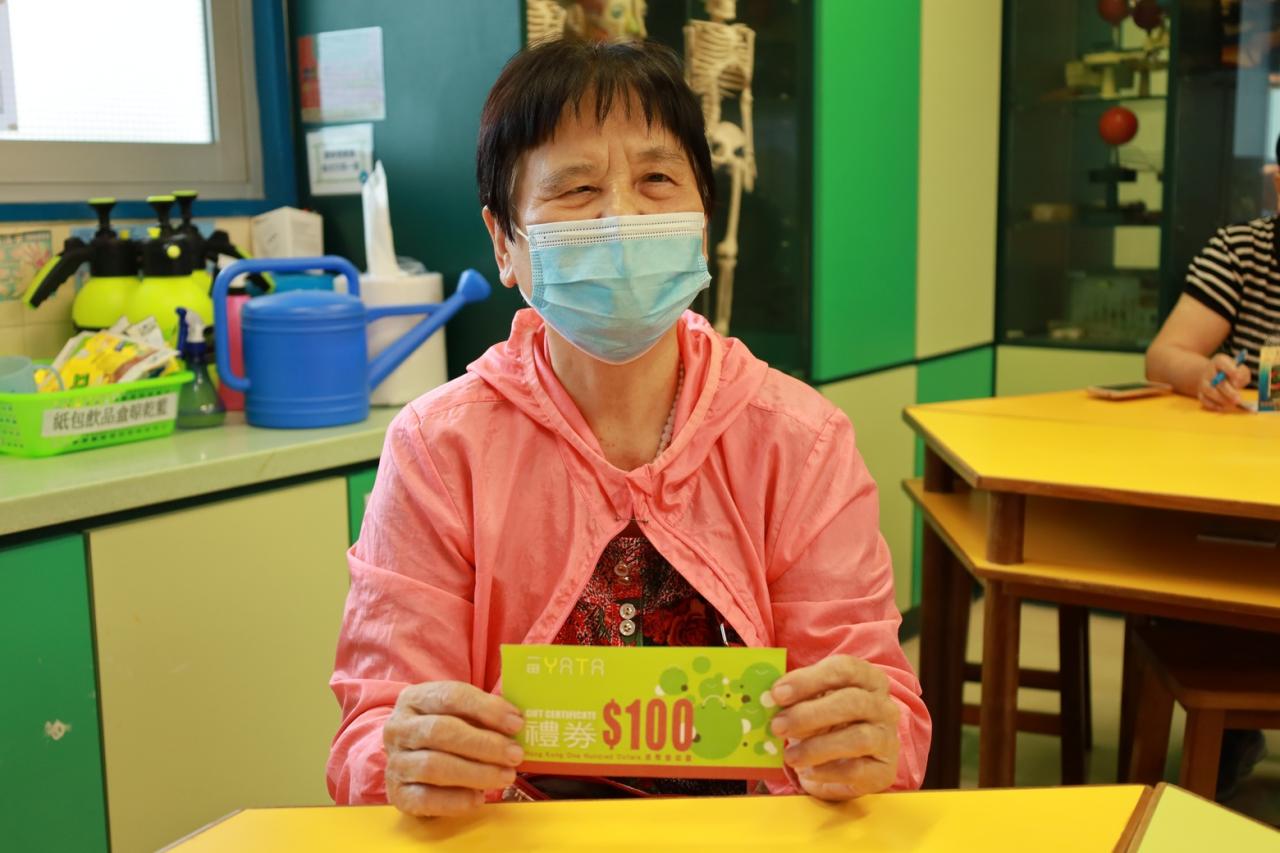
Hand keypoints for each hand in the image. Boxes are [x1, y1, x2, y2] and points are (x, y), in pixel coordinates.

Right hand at [383, 681, 524, 816]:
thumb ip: (484, 714)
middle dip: (484, 744)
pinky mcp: (398, 794)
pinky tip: (479, 798)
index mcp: (415, 698)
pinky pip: (426, 799)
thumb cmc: (446, 731)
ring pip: (433, 766)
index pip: (451, 697)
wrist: (412, 758)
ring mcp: (395, 762)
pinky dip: (456, 800)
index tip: (516, 723)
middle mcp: (399, 728)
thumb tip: (516, 723)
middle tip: (515, 754)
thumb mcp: (461, 713)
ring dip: (476, 773)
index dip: (486, 709)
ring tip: (506, 776)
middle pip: (441, 732)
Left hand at [768, 655, 899, 800]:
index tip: (777, 693)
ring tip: (789, 755)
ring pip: (857, 737)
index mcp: (867, 678)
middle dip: (809, 714)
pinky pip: (857, 769)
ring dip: (816, 747)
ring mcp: (887, 738)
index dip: (808, 680)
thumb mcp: (812, 704)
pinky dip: (828, 771)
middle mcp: (883, 706)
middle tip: (777, 725)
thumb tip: (769, 698)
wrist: (849, 765)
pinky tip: (807, 772)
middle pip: (851, 702)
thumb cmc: (827, 724)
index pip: (844, 669)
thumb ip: (795, 697)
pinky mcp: (884, 770)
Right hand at [1198, 353, 1250, 411]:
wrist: (1216, 376)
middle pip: (1217, 380)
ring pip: (1209, 391)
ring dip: (1221, 399)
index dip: (1230, 370)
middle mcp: (1209, 370)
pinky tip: (1222, 407)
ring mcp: (1203, 382)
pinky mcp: (1201, 392)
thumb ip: (1242, 373)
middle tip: (1238, 400)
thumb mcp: (1240, 370)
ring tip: (1232, 403)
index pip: (1222, 363)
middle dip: (1228, 391)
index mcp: (1219, 361)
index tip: (1238, 378)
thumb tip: (1236, 382)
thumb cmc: (1232, 374)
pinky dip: (1213, 405)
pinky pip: (1204, 399)